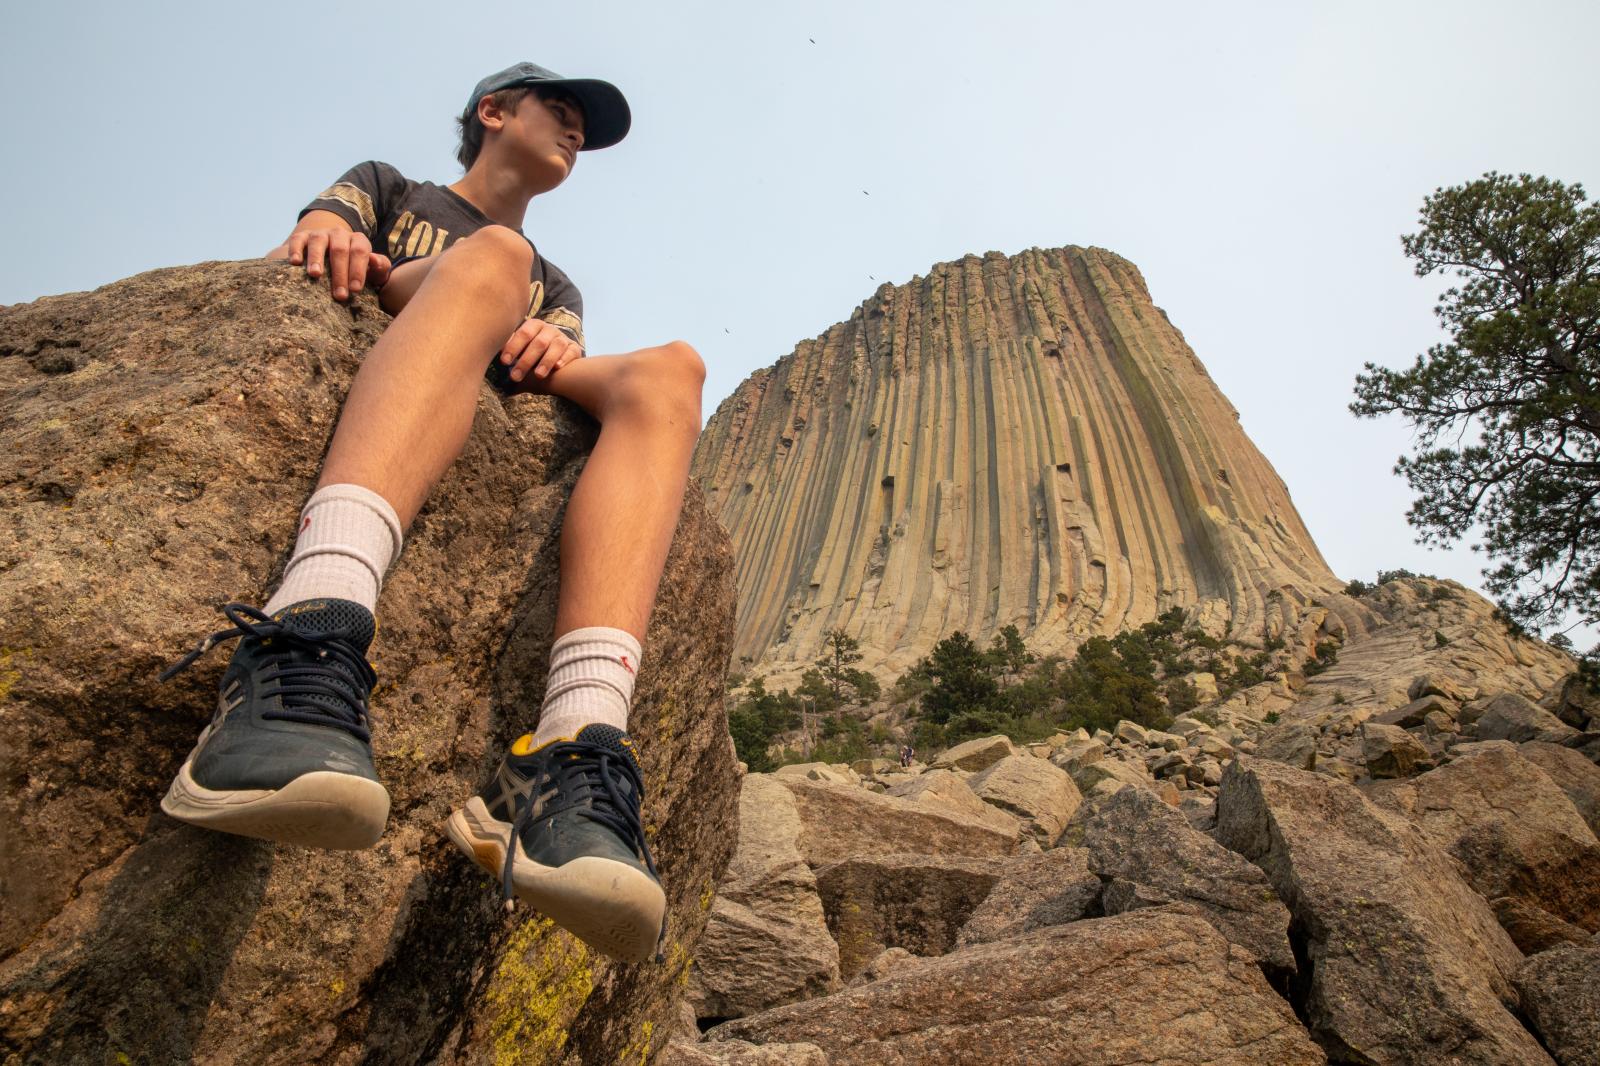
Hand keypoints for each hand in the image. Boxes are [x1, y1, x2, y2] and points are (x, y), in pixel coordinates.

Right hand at [269, 228, 390, 301]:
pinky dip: (296, 249)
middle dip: (340, 273)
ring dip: (316, 258)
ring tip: (315, 275)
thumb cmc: (355, 268)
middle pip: (340, 249)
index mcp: (358, 240)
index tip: (355, 290)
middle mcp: (339, 234)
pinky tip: (295, 262)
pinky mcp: (303, 237)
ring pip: (318, 241)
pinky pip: (298, 239)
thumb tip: (375, 261)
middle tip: (339, 295)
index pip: (360, 251)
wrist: (332, 256)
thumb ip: (380, 267)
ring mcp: (320, 234)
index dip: (358, 270)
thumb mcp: (373, 270)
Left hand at [499, 318, 583, 383]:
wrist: (556, 352)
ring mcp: (562, 338)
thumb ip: (509, 348)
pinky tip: (557, 367)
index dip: (514, 347)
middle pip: (539, 343)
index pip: (523, 333)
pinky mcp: (574, 348)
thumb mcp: (520, 346)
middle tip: (515, 376)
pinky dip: (565, 359)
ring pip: (556, 346)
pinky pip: (571, 352)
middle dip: (526, 360)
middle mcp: (549, 330)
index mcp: (534, 325)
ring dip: (546, 361)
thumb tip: (489, 353)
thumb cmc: (531, 351)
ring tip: (538, 375)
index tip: (504, 362)